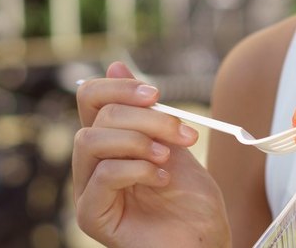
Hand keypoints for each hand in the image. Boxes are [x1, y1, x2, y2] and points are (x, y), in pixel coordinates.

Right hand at [73, 62, 230, 247]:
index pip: (91, 99)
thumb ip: (146, 112)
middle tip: (183, 134)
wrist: (207, 241)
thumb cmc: (191, 201)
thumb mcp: (174, 143)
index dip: (118, 88)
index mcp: (108, 143)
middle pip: (97, 118)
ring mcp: (88, 191)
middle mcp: (91, 165)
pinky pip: (103, 175)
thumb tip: (114, 65)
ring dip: (138, 141)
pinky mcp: (92, 216)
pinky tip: (162, 180)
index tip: (156, 95)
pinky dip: (137, 169)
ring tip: (168, 157)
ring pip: (90, 141)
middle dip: (145, 118)